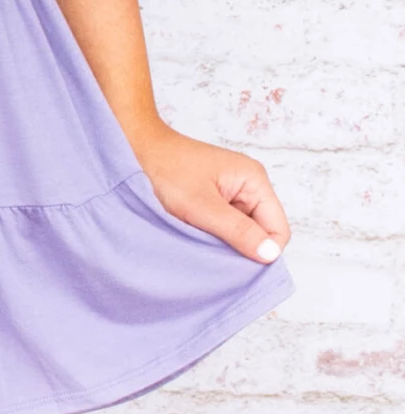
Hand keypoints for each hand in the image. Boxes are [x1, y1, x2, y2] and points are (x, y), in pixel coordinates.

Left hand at [126, 119, 289, 264]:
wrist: (136, 148)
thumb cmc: (166, 169)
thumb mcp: (201, 206)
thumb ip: (237, 231)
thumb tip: (270, 256)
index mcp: (254, 181)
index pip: (278, 229)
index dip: (262, 252)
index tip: (235, 264)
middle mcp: (248, 186)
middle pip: (261, 233)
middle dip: (240, 248)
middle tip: (212, 256)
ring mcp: (231, 193)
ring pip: (241, 232)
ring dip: (223, 242)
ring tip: (198, 241)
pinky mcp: (214, 199)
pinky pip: (223, 226)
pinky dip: (211, 235)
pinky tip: (193, 234)